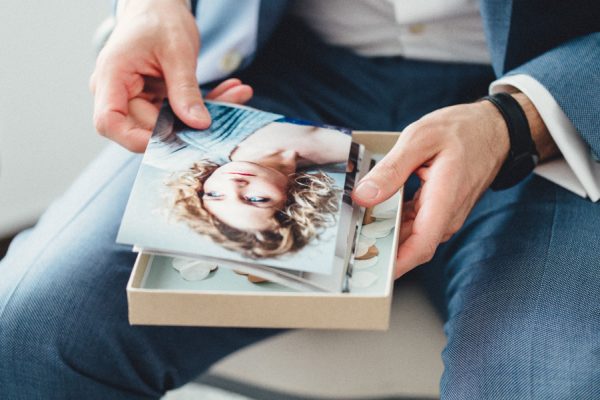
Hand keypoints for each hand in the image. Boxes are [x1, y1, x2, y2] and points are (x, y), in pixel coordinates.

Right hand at [90, 0, 241, 151]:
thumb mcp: (177, 52)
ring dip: (202, 117)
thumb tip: (199, 124)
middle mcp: (119, 93)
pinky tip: (231, 93)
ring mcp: (137, 100)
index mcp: (112, 76)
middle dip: (186, 126)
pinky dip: (204, 108)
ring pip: (167, 126)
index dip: (135, 139)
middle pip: (144, 129)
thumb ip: (185, 89)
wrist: (159, 7)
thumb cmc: (159, 19)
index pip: (109, 122)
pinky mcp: (155, 102)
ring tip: (237, 94)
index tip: (171, 138)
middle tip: (226, 110)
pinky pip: (178, 115)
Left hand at [352, 101, 511, 277]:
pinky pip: (415, 224)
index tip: (369, 272)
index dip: (395, 265)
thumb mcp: (420, 138)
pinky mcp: (439, 210)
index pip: (421, 246)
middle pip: (411, 245)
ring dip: (386, 235)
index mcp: (444, 199)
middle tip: (348, 246)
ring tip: (355, 229)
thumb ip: (391, 168)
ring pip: (411, 236)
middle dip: (381, 250)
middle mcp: (447, 215)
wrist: (494, 130)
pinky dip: (395, 222)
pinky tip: (375, 212)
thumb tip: (363, 195)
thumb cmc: (462, 130)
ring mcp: (444, 214)